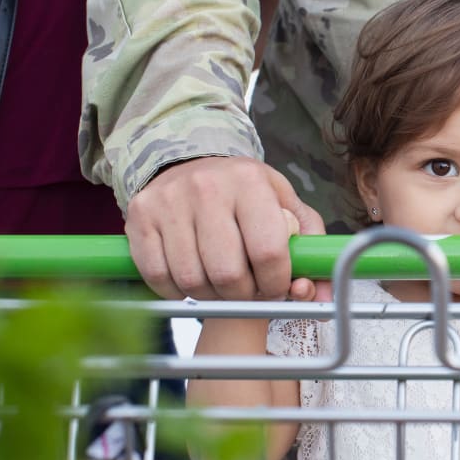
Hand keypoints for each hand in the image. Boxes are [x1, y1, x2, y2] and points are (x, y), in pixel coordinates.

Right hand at [125, 156, 328, 300]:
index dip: (276, 283)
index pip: (269, 252)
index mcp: (250, 182)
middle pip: (228, 274)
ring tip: (222, 283)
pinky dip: (178, 291)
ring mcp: (168, 202)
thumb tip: (320, 292)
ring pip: (192, 280)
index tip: (276, 287)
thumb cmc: (246, 195)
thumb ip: (311, 248)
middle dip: (244, 294)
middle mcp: (206, 188)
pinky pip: (158, 277)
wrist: (190, 163)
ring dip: (212, 296)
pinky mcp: (139, 218)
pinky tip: (193, 280)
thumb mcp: (286, 208)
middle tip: (248, 289)